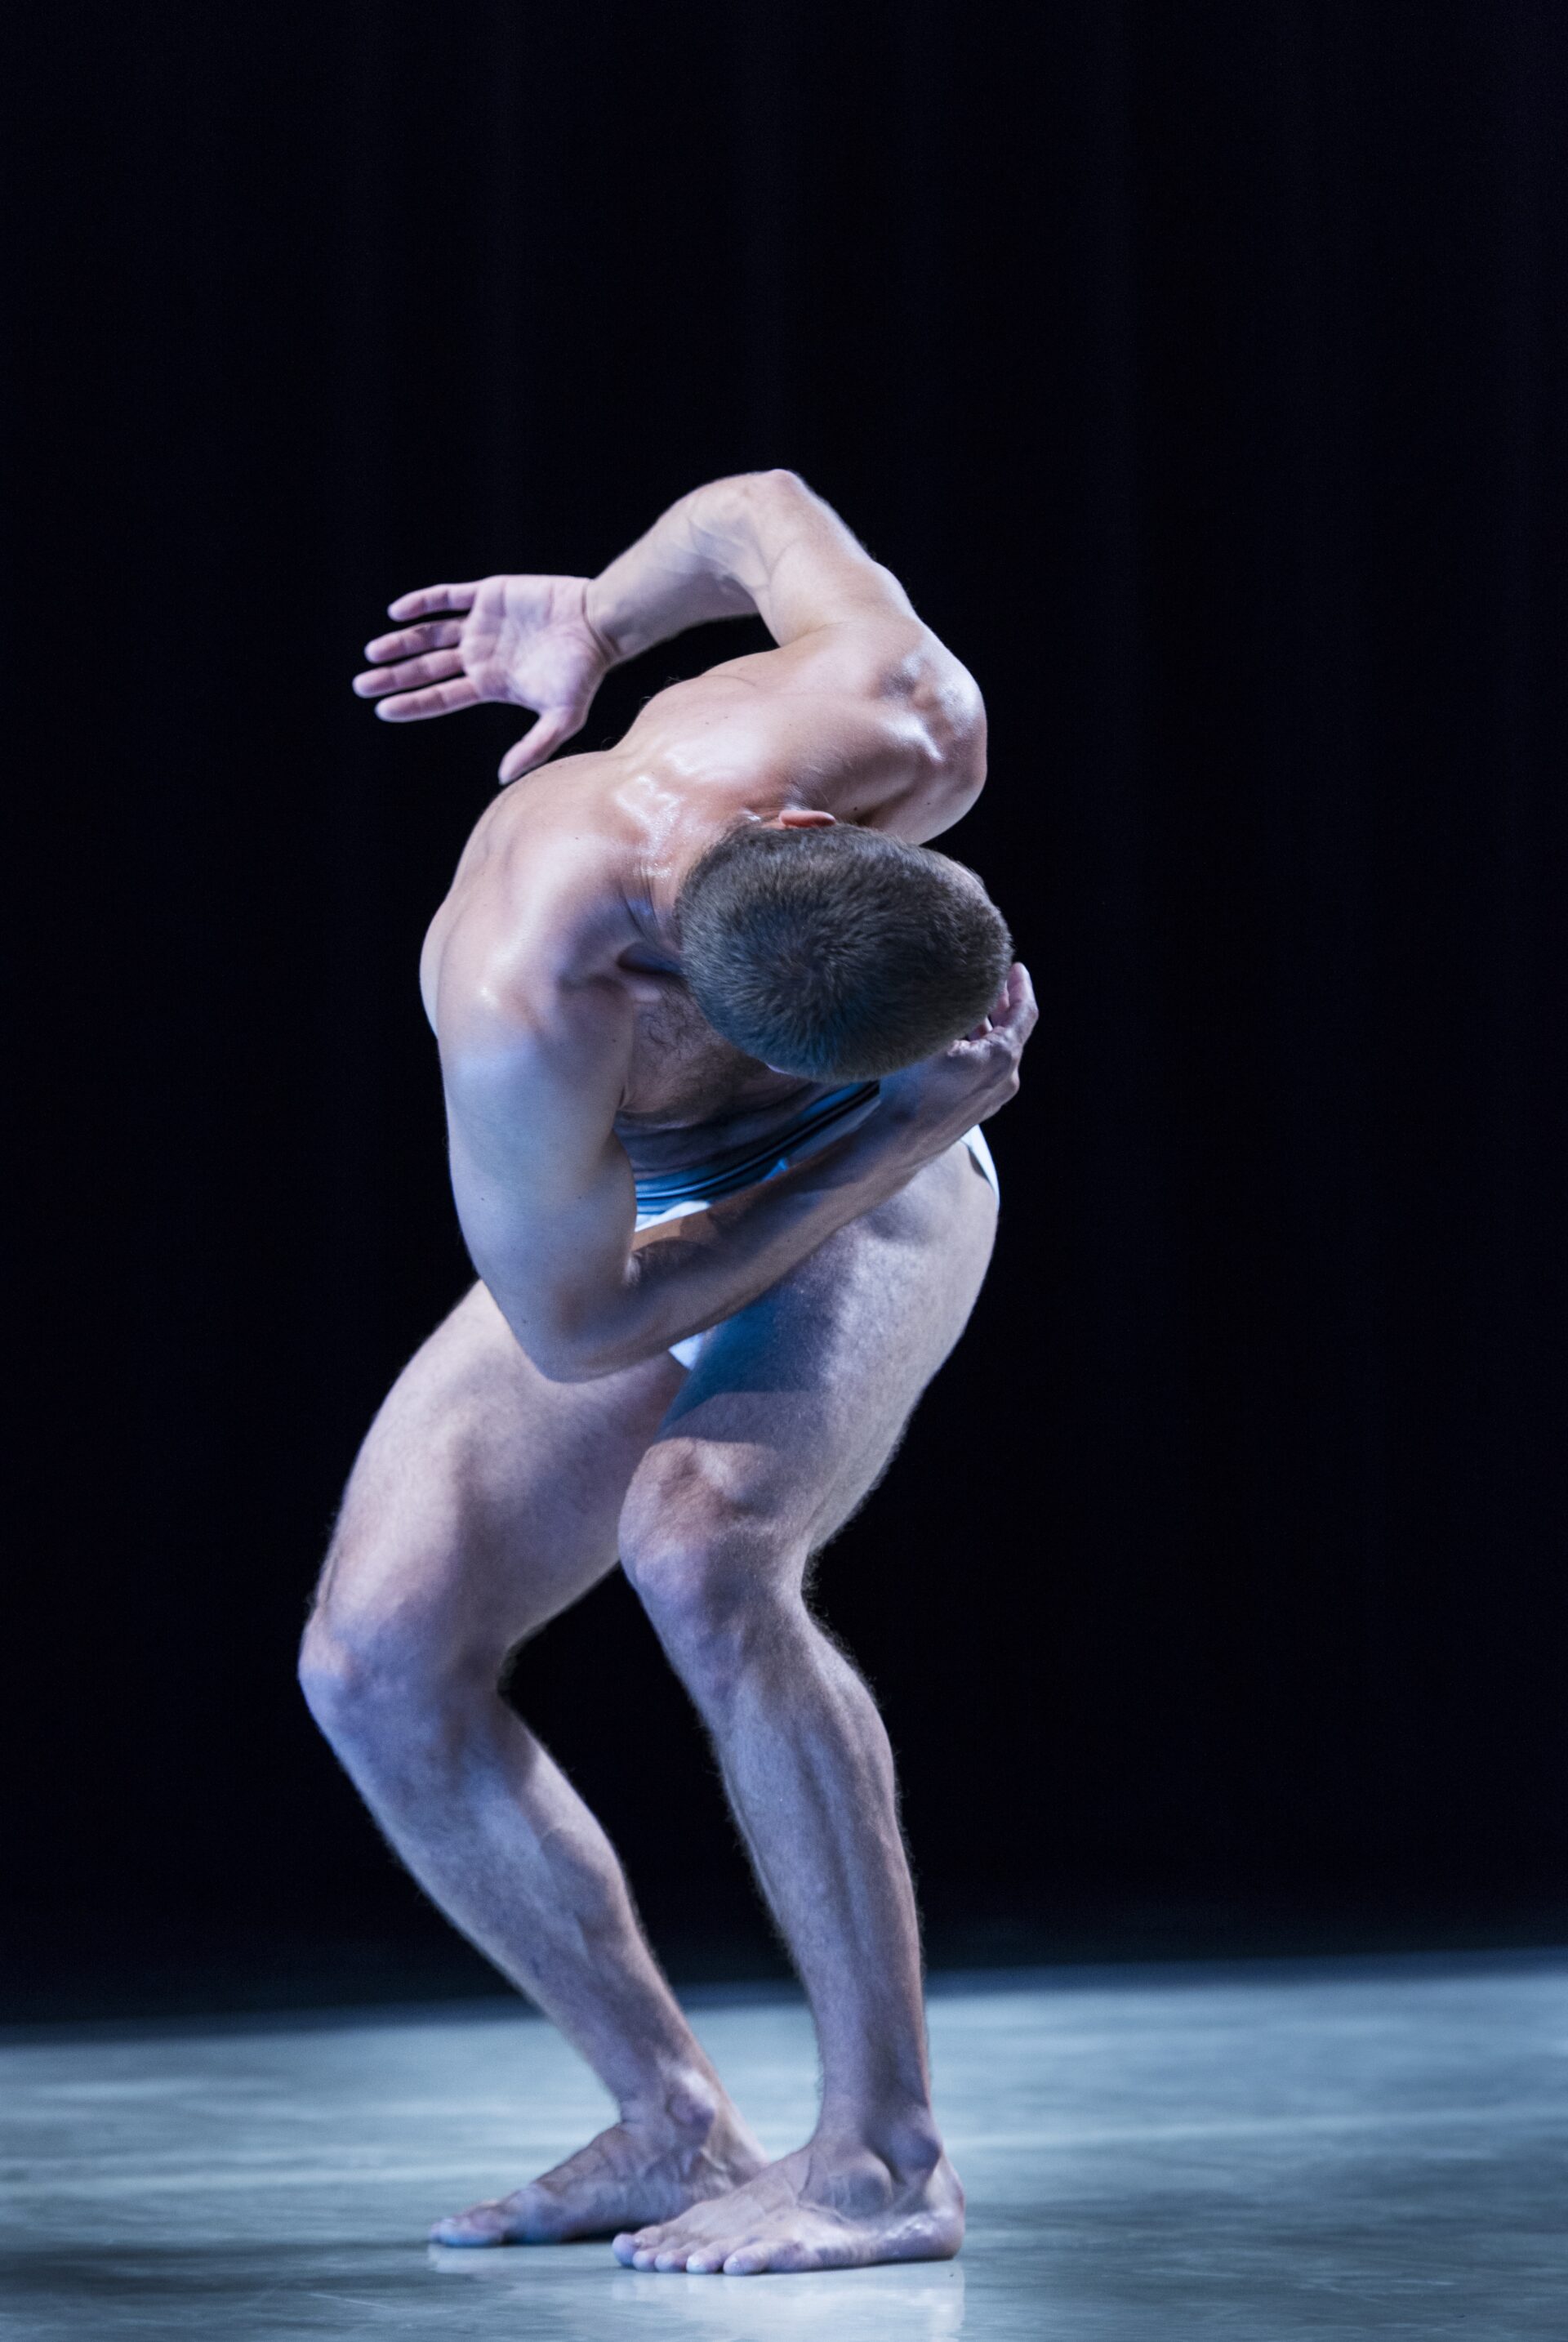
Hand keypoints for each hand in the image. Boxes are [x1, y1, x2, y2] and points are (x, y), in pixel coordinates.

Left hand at [352, 574, 612, 782]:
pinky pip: (447, 597)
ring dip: (401, 642)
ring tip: (373, 652)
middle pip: (426, 668)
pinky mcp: (488, 595)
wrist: (599, 623)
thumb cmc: (584, 673)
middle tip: (362, 685)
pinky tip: (397, 613)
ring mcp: (481, 625)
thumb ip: (534, 747)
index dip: (412, 703)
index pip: (441, 696)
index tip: (382, 710)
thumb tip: (503, 777)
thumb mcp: (563, 717)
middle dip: (394, 676)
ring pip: (429, 633)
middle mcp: (479, 656)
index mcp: (490, 684)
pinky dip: (422, 603)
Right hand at [878, 962, 1036, 1156]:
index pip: (1025, 1012)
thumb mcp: (929, 1037)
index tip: (1016, 968)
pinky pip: (986, 1069)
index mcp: (1002, 1057)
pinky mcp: (978, 1107)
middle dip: (1001, 1003)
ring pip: (997, 1050)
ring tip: (969, 1007)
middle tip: (990, 981)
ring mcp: (994, 1096)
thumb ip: (944, 1005)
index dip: (1021, 986)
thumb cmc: (913, 1090)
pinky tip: (956, 1041)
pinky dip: (979, 1047)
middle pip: (1012, 1030)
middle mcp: (1006, 1078)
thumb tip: (943, 975)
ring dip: (986, 1026)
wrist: (901, 1142)